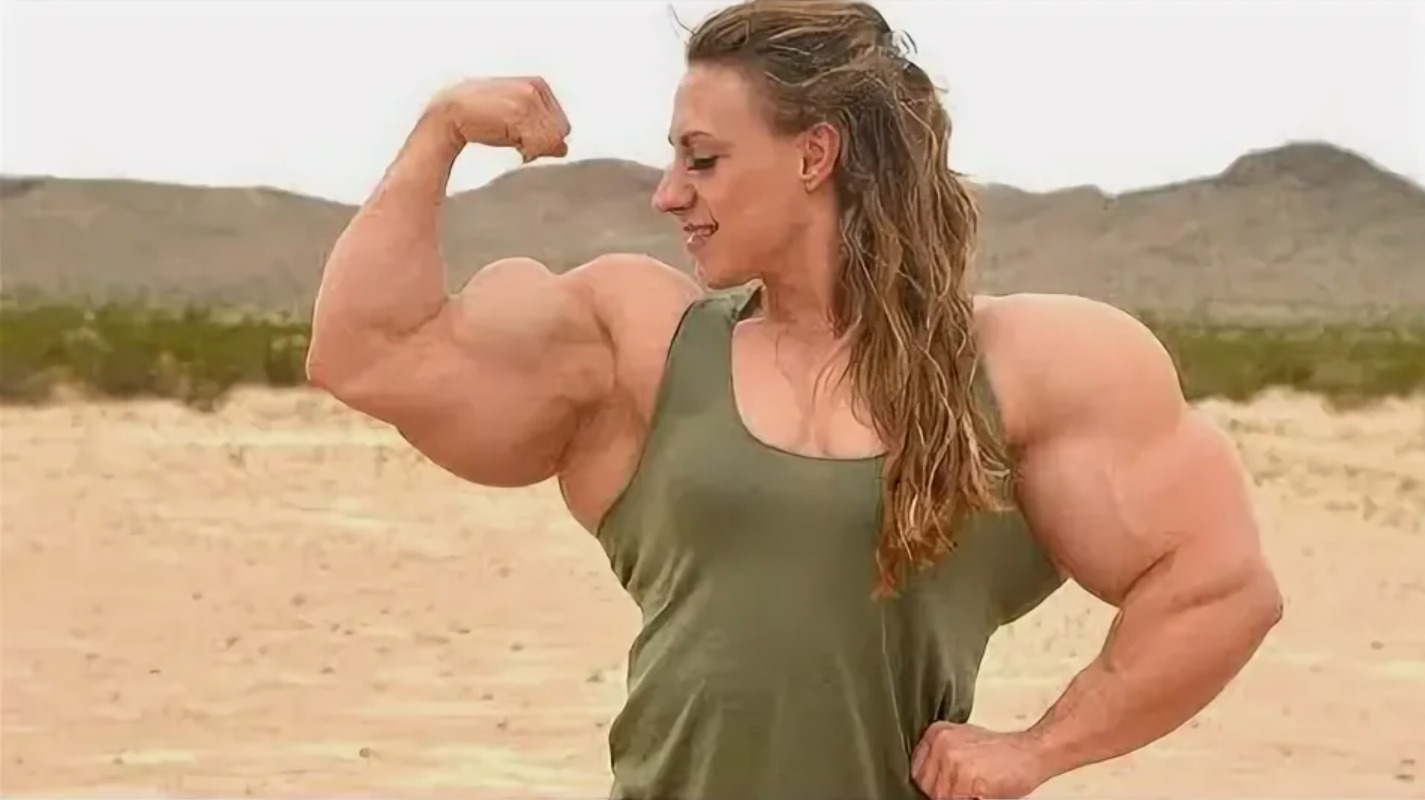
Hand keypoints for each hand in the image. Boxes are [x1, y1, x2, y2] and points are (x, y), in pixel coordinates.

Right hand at [427, 76, 570, 162]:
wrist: (449, 113)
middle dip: (541, 143)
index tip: (522, 140)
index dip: (546, 139)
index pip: (562, 124)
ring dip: (533, 148)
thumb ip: (542, 130)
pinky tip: (512, 146)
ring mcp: (528, 97)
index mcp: (538, 85)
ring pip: (552, 138)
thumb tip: (564, 148)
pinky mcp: (519, 110)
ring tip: (513, 142)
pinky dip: (528, 151)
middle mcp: (536, 87)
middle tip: (517, 143)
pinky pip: (540, 142)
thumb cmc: (480, 119)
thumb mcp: (516, 121)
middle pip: (560, 131)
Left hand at [911, 721, 1049, 798]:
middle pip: (925, 784)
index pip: (917, 768)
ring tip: (973, 789)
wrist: (1032, 751)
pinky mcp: (967, 779)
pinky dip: (967, 799)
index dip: (930, 782)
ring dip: (955, 796)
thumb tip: (928, 776)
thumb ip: (942, 754)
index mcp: (937, 732)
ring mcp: (953, 761)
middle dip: (941, 791)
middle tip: (962, 789)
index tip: (944, 785)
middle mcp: (942, 744)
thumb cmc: (1004, 751)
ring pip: (939, 796)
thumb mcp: (964, 740)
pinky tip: (980, 792)